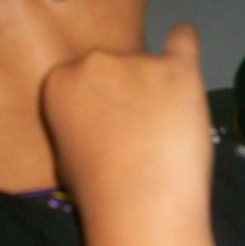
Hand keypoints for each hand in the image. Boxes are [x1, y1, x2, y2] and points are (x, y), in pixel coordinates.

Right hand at [40, 25, 211, 206]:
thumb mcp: (64, 156)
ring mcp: (138, 62)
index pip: (80, 78)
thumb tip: (93, 122)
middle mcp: (95, 61)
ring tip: (166, 131)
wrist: (140, 204)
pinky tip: (185, 44)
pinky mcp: (177, 70)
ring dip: (157, 90)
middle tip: (138, 130)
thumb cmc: (97, 192)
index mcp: (59, 81)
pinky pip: (184, 41)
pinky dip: (185, 43)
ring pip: (150, 67)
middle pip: (115, 67)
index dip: (98, 104)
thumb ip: (76, 123)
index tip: (108, 127)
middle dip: (126, 93)